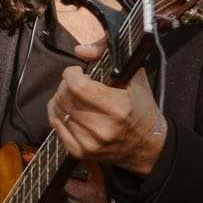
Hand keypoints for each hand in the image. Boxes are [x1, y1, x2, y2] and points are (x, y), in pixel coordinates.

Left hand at [48, 41, 166, 174]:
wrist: (147, 147)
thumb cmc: (142, 110)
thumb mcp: (135, 79)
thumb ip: (109, 56)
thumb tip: (80, 50)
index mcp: (118, 108)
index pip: (77, 85)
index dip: (72, 73)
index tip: (78, 72)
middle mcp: (103, 127)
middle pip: (64, 96)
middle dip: (66, 85)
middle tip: (77, 84)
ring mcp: (90, 142)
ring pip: (57, 110)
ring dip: (61, 99)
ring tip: (74, 97)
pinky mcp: (80, 152)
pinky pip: (55, 126)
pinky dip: (58, 114)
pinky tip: (69, 110)